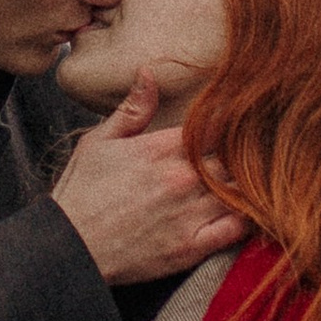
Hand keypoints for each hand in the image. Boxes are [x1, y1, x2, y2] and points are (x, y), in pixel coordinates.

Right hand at [51, 73, 246, 283]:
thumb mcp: (98, 142)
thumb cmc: (80, 194)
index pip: (217, 126)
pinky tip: (246, 211)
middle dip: (242, 155)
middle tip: (250, 156)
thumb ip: (132, 109)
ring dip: (246, 184)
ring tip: (252, 182)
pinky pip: (238, 228)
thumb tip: (149, 72)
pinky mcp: (192, 247)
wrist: (69, 248)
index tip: (237, 125)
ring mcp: (189, 213)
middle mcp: (180, 178)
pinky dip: (248, 217)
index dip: (231, 124)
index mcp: (161, 148)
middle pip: (235, 157)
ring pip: (241, 189)